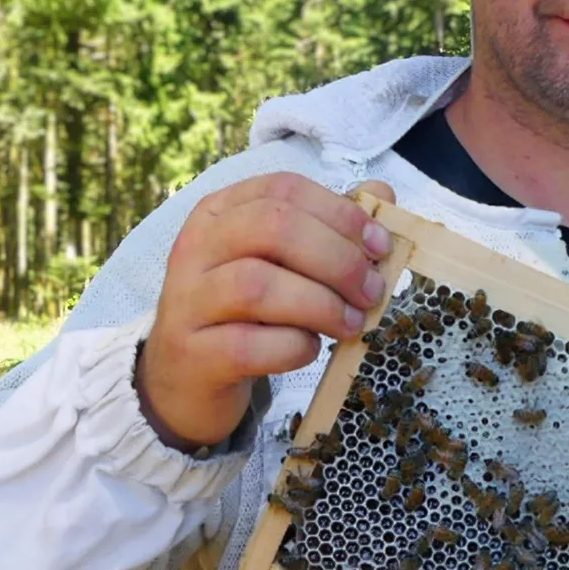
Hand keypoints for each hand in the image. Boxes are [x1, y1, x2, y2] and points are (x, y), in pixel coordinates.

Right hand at [136, 174, 395, 450]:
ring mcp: (187, 301)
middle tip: (371, 292)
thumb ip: (328, 226)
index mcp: (219, 212)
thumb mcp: (281, 263)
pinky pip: (250, 345)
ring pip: (258, 285)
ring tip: (350, 324)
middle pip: (273, 228)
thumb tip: (381, 194)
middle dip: (337, 259)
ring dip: (321, 304)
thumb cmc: (244, 311)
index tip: (379, 247)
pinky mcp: (192, 353)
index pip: (283, 190)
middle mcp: (195, 248)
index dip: (340, 213)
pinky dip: (294, 347)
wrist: (186, 379)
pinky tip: (310, 349)